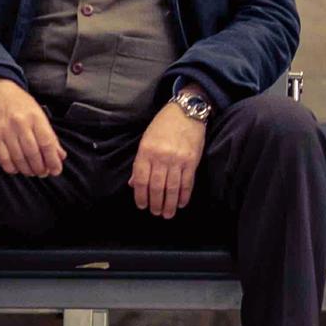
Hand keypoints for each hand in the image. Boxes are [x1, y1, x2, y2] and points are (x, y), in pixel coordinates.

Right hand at [0, 77, 64, 177]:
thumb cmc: (19, 102)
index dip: (53, 160)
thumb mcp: (38, 112)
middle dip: (40, 168)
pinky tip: (17, 168)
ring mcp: (5, 130)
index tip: (56, 170)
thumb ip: (49, 134)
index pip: (47, 143)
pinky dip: (11, 168)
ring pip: (19, 158)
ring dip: (27, 170)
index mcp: (35, 117)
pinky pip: (3, 158)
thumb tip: (60, 155)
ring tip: (32, 172)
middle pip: (33, 153)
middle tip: (43, 173)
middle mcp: (20, 123)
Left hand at [131, 96, 207, 218]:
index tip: (142, 205)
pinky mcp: (191, 161)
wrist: (186, 112)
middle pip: (156, 187)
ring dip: (169, 204)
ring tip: (167, 214)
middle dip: (155, 203)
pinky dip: (184, 195)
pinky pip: (187, 182)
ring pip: (172, 188)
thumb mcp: (146, 140)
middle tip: (156, 213)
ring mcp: (177, 160)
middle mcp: (161, 157)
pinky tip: (181, 203)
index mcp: (146, 152)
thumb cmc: (163, 125)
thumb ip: (140, 162)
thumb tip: (133, 183)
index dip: (140, 195)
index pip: (140, 179)